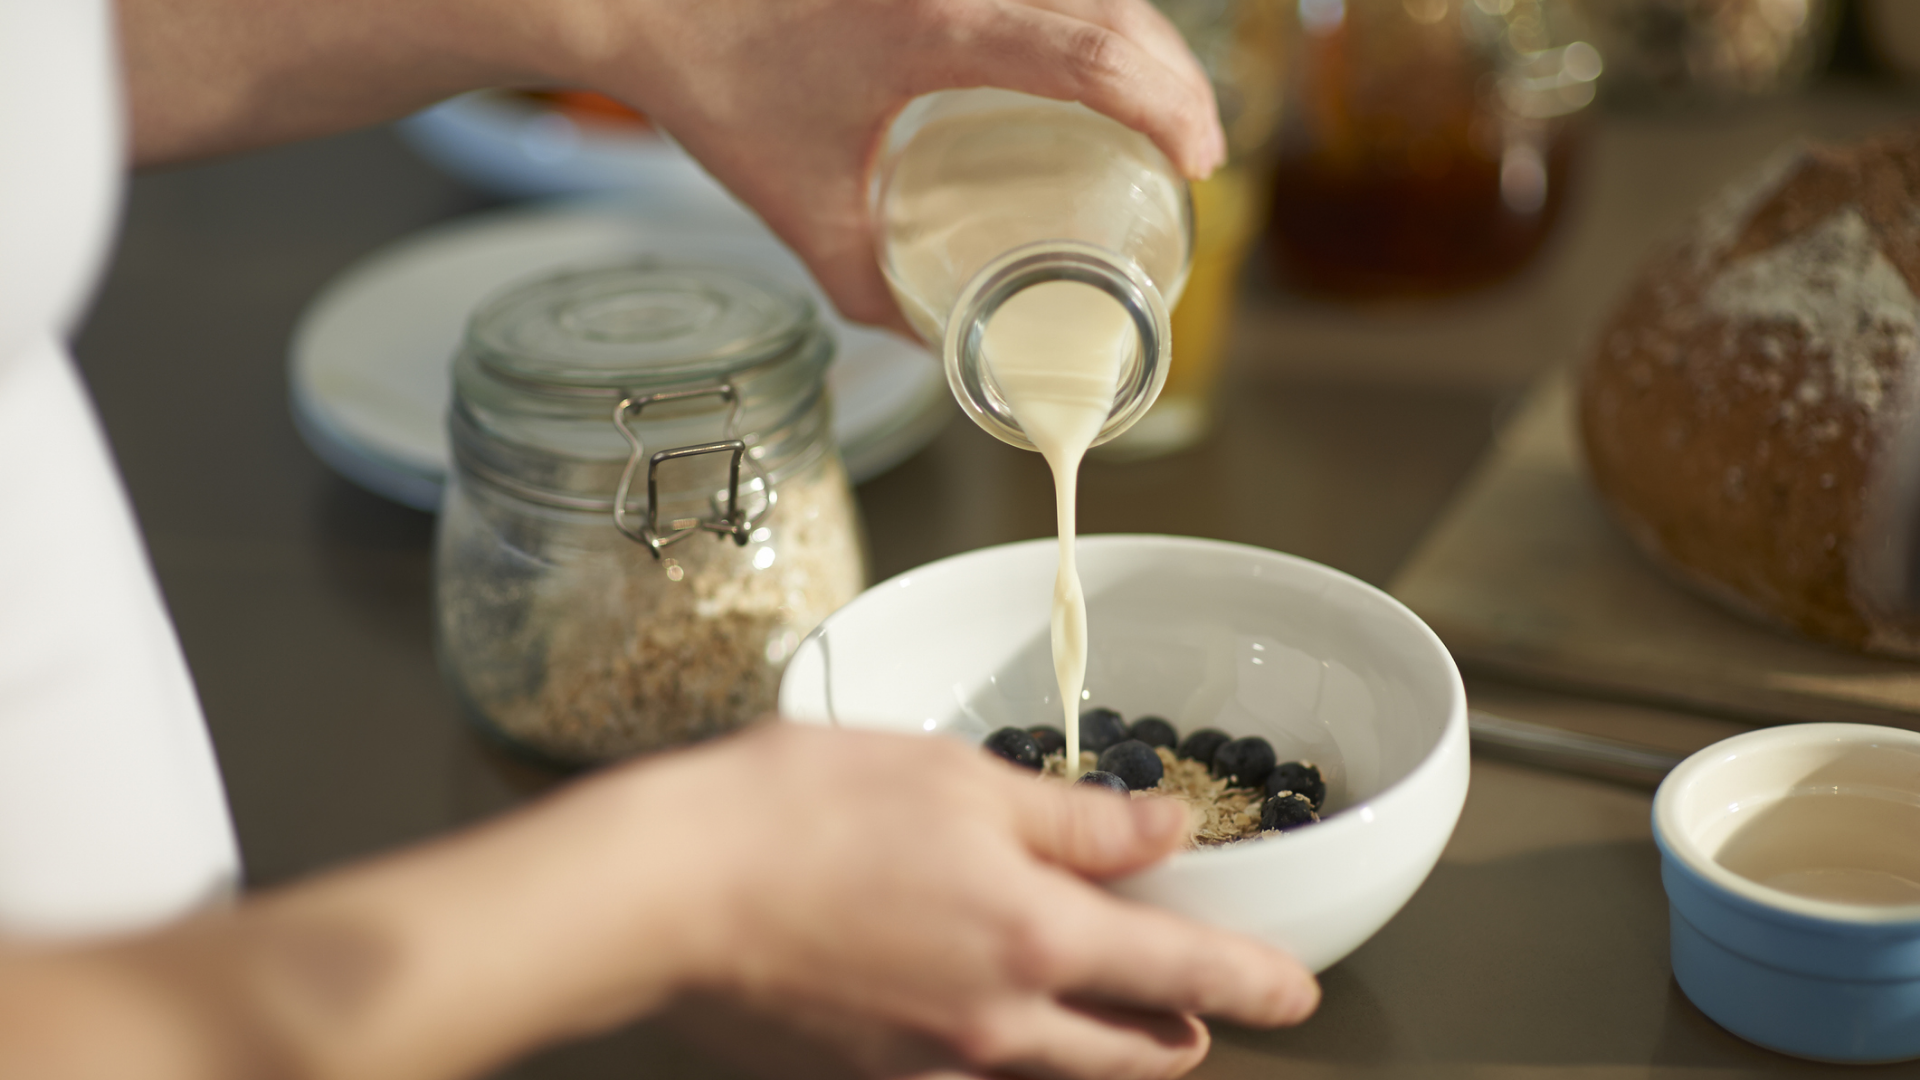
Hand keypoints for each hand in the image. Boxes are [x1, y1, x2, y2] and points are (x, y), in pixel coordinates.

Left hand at [564, 0, 1225, 332]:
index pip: (1089, 53)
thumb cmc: (714, 85)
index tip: (1198, 163)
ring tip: (1161, 107)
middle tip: (1194, 153)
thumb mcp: (800, 206)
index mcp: (935, 28)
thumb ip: (872, 285)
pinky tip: (1095, 56)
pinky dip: (1090, 12)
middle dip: (1174, 76)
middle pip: (1113, 7)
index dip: (1166, 105)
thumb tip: (939, 341)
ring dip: (1140, 37)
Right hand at [603, 725, 1315, 1079]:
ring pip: (1051, 1079)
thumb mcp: (956, 781)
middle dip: (1179, 1038)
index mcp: (1036, 937)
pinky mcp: (866, 1079)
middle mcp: (999, 1022)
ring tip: (1117, 1032)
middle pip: (1129, 1057)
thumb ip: (1075, 821)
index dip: (1252, 984)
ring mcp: (931, 1064)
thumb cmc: (802, 811)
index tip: (1294, 993)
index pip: (1183, 974)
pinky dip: (1006, 1062)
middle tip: (1203, 1018)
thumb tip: (1168, 836)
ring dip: (1100, 1058)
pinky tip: (985, 1028)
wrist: (661, 892)